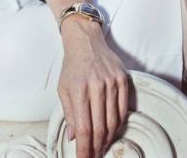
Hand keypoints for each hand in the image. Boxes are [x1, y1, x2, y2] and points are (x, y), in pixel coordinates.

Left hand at [57, 17, 128, 157]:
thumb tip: (74, 137)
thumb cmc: (72, 66)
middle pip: (100, 127)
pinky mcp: (122, 80)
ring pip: (114, 121)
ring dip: (108, 138)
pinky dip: (119, 123)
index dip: (85, 148)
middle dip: (97, 147)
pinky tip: (113, 130)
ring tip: (102, 146)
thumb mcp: (63, 88)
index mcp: (79, 90)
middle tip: (94, 156)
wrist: (85, 41)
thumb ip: (68, 113)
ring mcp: (111, 83)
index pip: (84, 128)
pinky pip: (123, 109)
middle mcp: (96, 87)